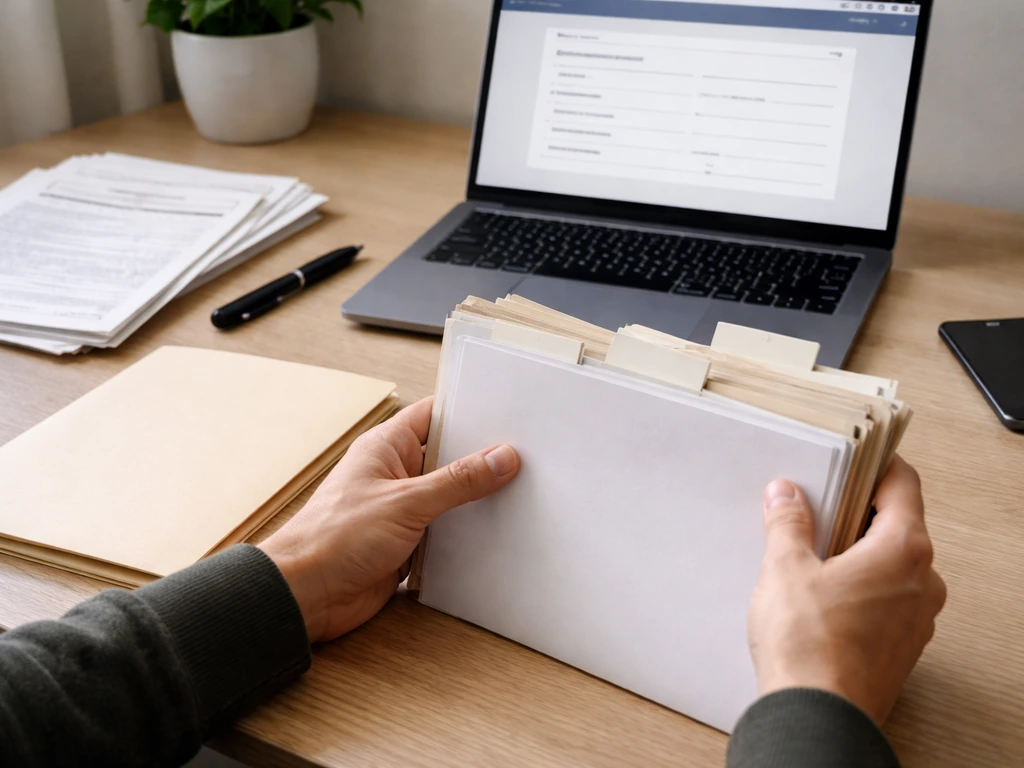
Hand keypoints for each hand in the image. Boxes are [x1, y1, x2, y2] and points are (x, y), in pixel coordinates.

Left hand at [258, 397, 519, 643]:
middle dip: (482, 460)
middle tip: (527, 457)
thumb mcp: (406, 502)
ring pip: (450, 497)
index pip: (434, 415)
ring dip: (476, 501)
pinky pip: (446, 532)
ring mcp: (401, 509)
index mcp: (387, 448)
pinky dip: (467, 534)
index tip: (508, 415)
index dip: (469, 412)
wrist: (307, 595)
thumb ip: (457, 481)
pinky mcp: (407, 544)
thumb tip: (501, 457)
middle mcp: (395, 474)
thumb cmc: (335, 538)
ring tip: (521, 495)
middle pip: (448, 457)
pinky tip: (495, 535)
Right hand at [747, 455, 946, 724]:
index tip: (854, 457)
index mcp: (904, 550)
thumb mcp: (785, 567)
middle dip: (856, 511)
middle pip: (898, 523)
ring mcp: (917, 617)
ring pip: (893, 564)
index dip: (877, 464)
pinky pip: (887, 599)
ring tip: (809, 554)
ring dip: (857, 552)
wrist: (817, 717)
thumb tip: (785, 496)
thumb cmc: (810, 647)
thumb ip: (787, 523)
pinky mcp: (902, 646)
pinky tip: (820, 595)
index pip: (904, 484)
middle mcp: (923, 581)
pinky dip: (860, 587)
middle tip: (815, 506)